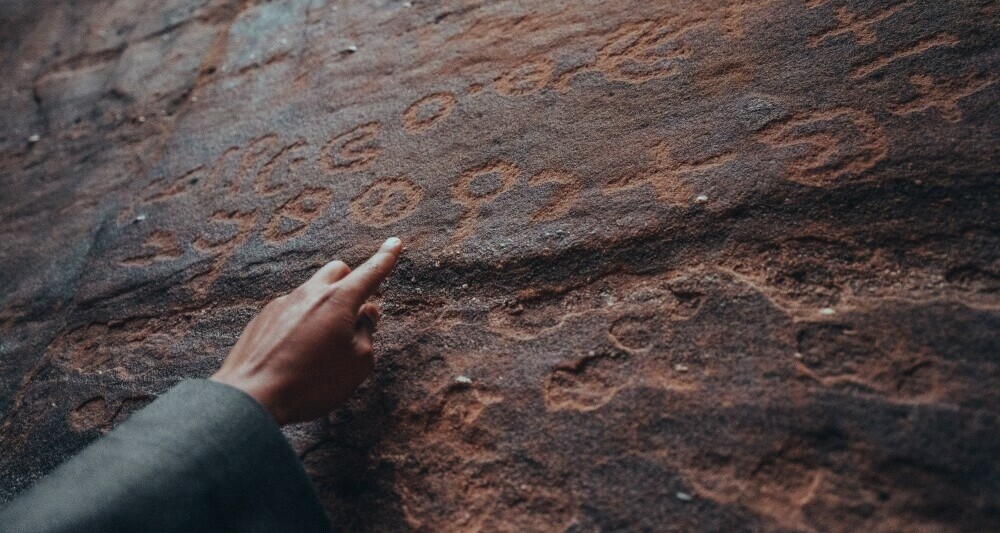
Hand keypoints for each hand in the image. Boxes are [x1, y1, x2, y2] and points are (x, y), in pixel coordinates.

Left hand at [211, 237, 401, 424]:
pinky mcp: (263, 318)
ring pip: (312, 291)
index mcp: (339, 301)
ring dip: (324, 306)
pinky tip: (295, 353)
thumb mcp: (357, 364)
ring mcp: (282, 303)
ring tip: (321, 345)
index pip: (370, 272)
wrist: (252, 396)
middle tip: (354, 314)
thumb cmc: (312, 383)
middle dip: (350, 283)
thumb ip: (367, 333)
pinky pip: (290, 310)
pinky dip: (301, 322)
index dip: (386, 258)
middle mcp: (310, 293)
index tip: (395, 243)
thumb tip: (365, 314)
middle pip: (337, 271)